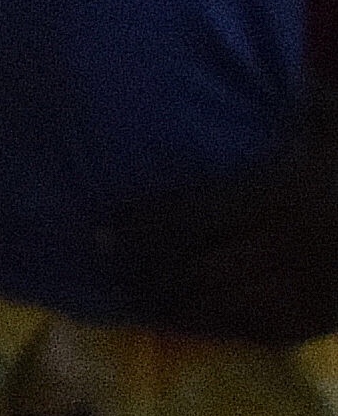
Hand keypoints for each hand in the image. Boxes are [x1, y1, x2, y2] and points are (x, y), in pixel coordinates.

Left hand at [117, 119, 337, 342]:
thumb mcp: (332, 115)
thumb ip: (297, 105)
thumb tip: (266, 85)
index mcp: (280, 196)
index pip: (190, 218)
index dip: (141, 231)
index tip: (100, 236)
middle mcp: (287, 248)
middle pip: (197, 271)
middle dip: (148, 276)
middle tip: (110, 274)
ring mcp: (311, 289)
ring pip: (227, 306)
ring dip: (178, 307)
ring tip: (140, 302)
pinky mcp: (332, 316)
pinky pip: (270, 330)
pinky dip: (229, 327)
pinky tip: (202, 321)